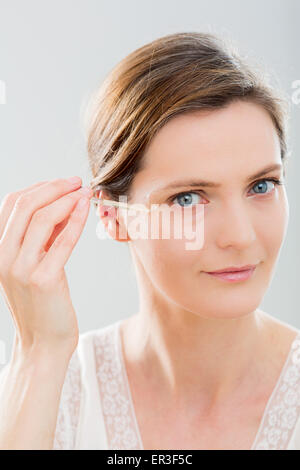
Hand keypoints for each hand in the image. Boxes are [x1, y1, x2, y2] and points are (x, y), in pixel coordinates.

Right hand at [0, 177, 92, 353]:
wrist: (42, 345)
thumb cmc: (43, 304)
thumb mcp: (36, 264)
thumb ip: (44, 236)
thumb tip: (63, 205)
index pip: (12, 205)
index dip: (39, 187)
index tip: (63, 182)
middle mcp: (3, 257)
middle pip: (25, 206)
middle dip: (54, 188)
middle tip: (76, 181)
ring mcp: (20, 269)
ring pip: (40, 219)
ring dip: (66, 199)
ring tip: (85, 192)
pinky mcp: (42, 280)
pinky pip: (61, 241)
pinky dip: (75, 220)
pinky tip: (86, 208)